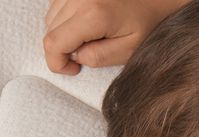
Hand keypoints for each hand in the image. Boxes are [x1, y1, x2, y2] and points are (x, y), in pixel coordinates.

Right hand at [42, 0, 188, 74]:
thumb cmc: (148, 21)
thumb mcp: (128, 49)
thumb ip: (98, 57)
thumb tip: (76, 57)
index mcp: (93, 15)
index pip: (53, 43)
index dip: (57, 63)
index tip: (73, 69)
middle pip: (50, 30)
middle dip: (63, 48)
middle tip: (86, 53)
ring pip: (51, 17)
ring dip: (63, 32)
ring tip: (88, 36)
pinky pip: (58, 4)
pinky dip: (66, 17)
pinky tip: (85, 22)